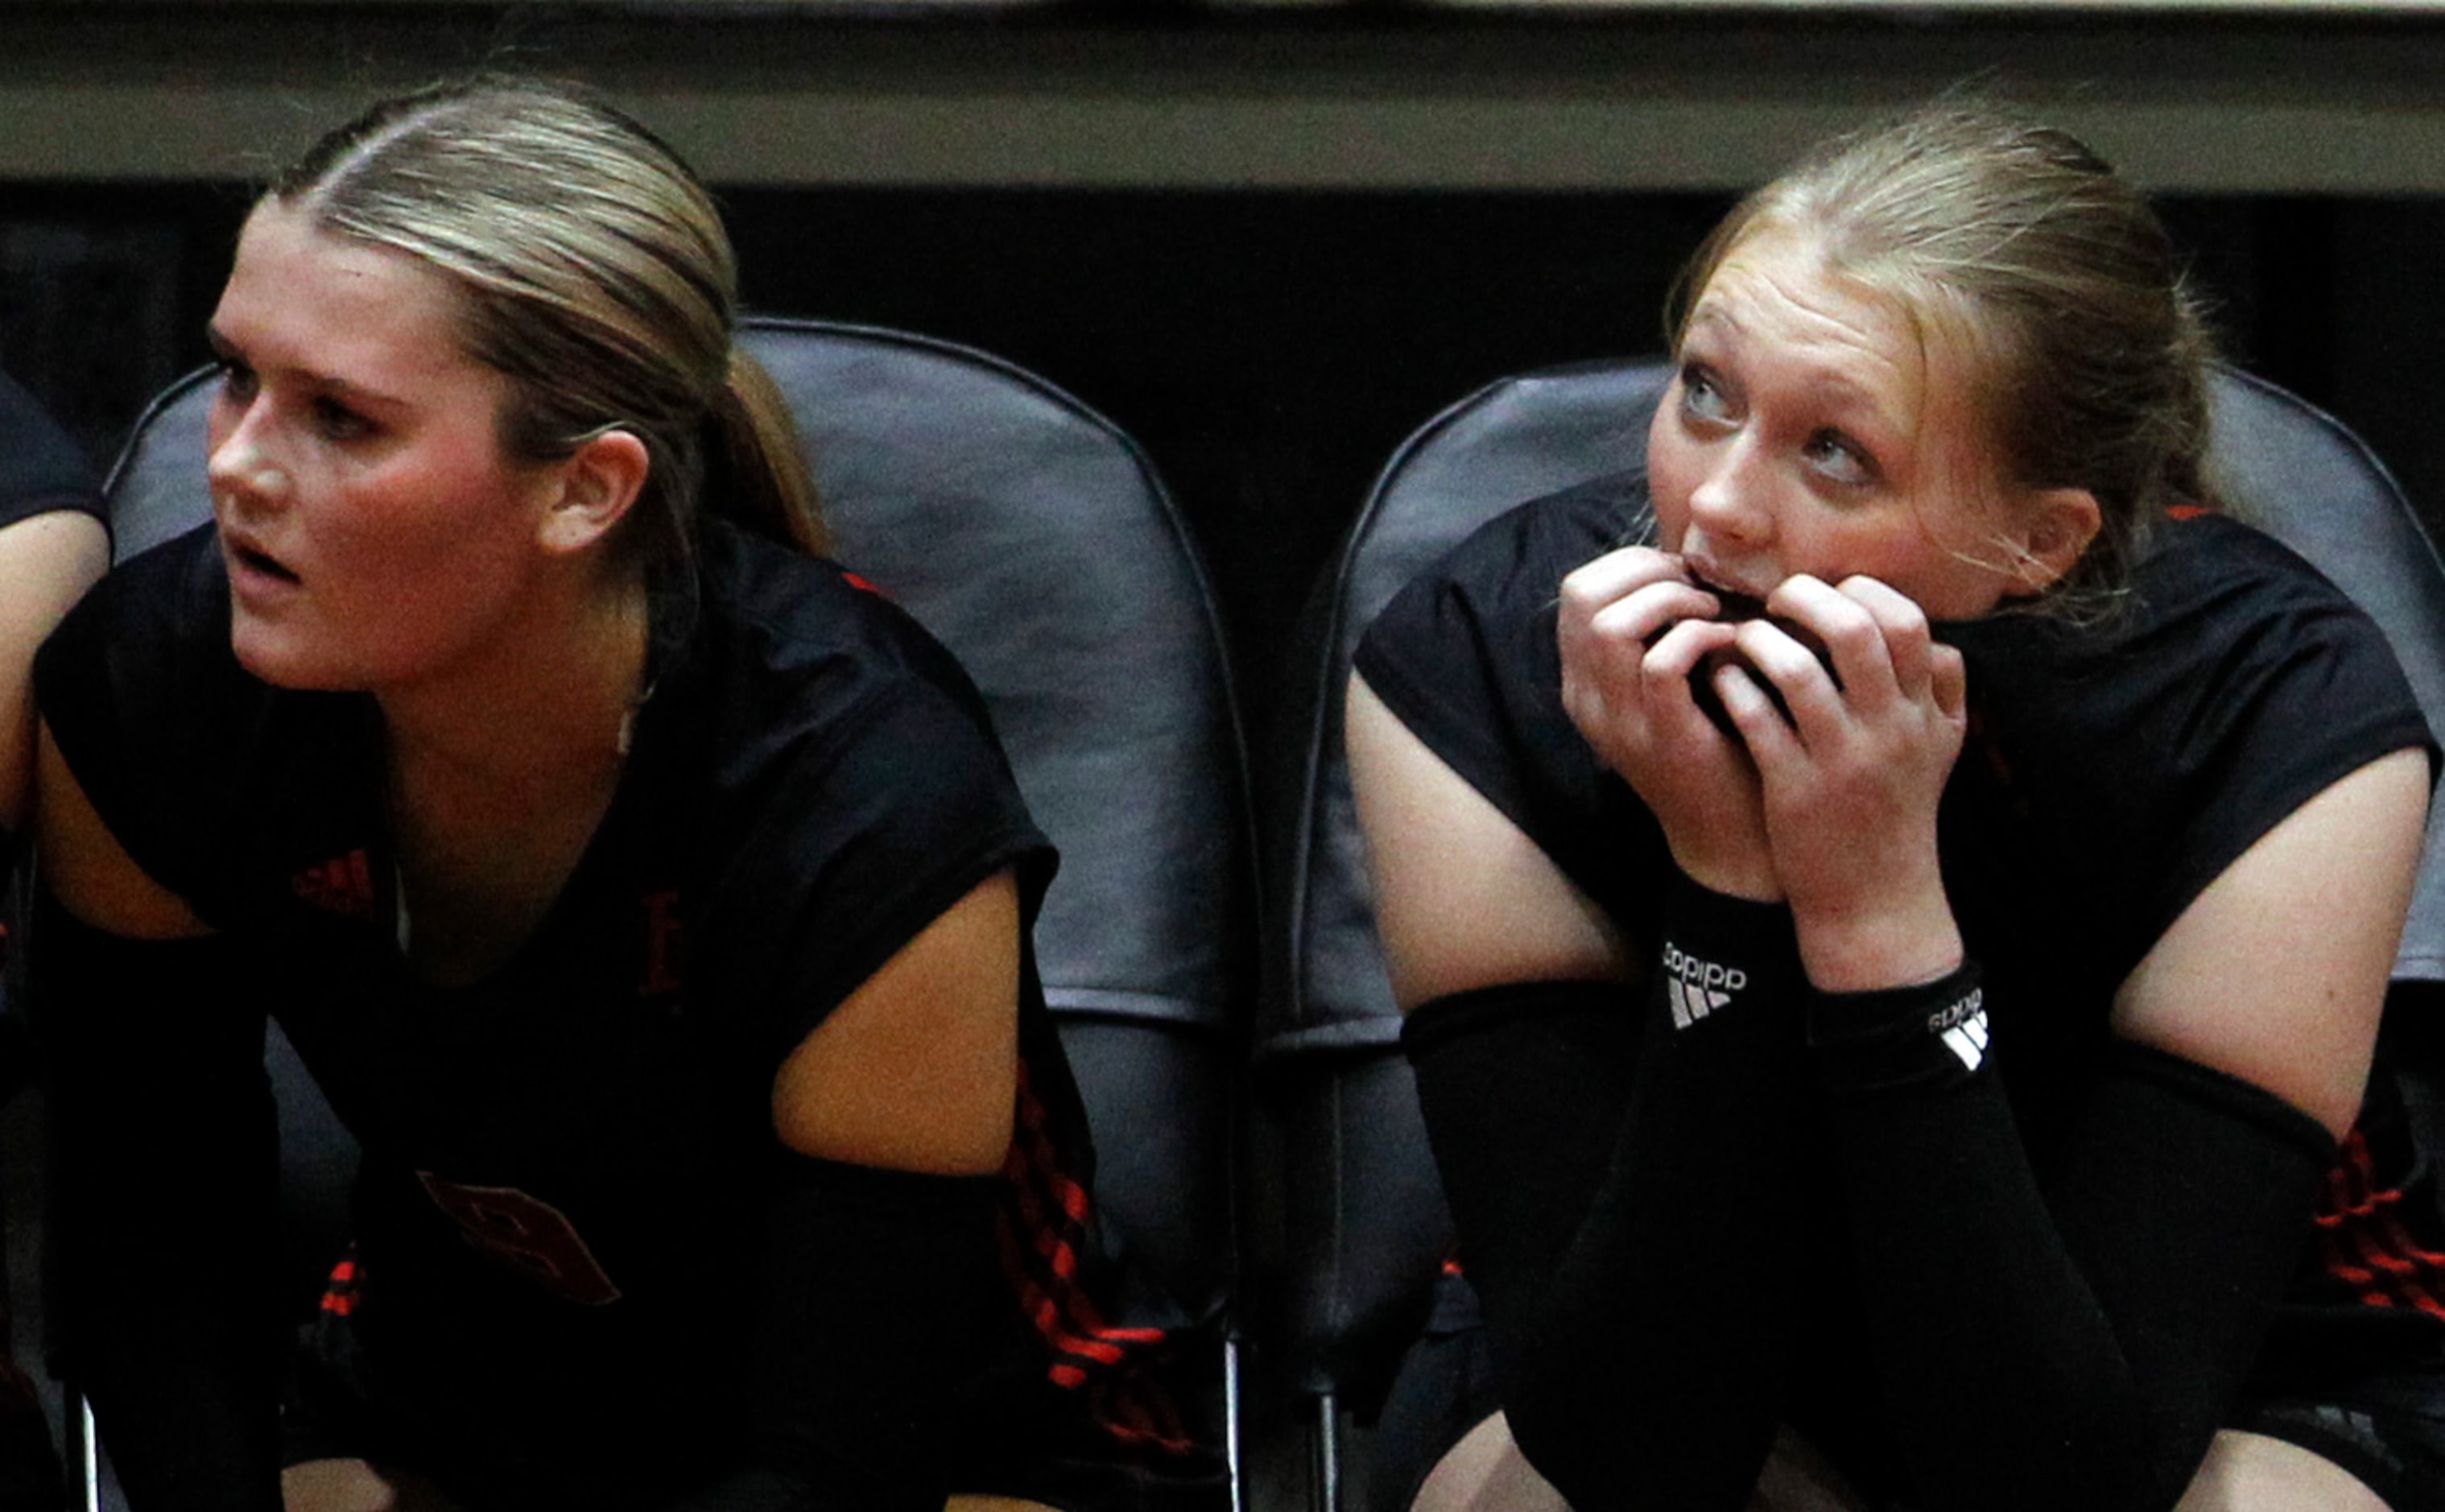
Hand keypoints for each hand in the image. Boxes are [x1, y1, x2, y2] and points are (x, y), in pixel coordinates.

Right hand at [1557, 546, 1778, 900]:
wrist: (1731, 834)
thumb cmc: (1716, 744)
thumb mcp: (1671, 684)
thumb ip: (1660, 632)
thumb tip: (1688, 563)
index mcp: (1582, 682)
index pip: (1577, 589)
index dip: (1633, 565)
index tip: (1685, 577)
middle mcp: (1586, 699)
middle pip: (1582, 594)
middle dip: (1649, 571)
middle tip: (1701, 589)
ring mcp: (1618, 721)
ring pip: (1612, 623)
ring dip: (1673, 600)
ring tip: (1715, 613)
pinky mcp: (1661, 739)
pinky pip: (1661, 663)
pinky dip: (1700, 637)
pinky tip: (1732, 644)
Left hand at [1712, 574, 1967, 987]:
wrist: (1876, 901)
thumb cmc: (1898, 814)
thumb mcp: (1940, 753)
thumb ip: (1946, 691)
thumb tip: (1938, 638)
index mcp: (1924, 714)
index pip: (1906, 622)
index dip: (1862, 591)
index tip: (1828, 592)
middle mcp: (1889, 731)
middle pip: (1853, 630)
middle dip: (1805, 599)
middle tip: (1775, 599)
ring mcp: (1840, 761)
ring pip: (1796, 670)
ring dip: (1758, 640)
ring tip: (1742, 638)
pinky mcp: (1793, 789)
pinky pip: (1756, 718)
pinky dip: (1732, 687)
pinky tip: (1721, 678)